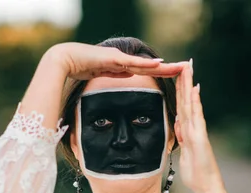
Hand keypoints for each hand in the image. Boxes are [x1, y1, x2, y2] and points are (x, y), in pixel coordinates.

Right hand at [46, 42, 185, 80]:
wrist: (64, 61)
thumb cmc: (77, 68)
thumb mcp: (100, 75)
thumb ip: (114, 75)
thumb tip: (129, 76)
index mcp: (120, 66)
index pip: (143, 70)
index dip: (159, 72)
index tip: (173, 74)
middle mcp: (122, 60)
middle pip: (150, 65)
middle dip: (168, 68)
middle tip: (186, 68)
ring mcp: (118, 58)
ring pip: (146, 64)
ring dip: (164, 66)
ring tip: (180, 67)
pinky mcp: (113, 59)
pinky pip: (133, 63)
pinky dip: (147, 64)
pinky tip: (160, 64)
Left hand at [174, 61, 225, 192]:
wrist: (205, 185)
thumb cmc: (195, 171)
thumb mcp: (183, 151)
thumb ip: (181, 137)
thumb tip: (178, 125)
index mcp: (188, 129)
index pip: (182, 105)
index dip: (179, 90)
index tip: (177, 74)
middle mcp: (194, 126)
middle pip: (188, 100)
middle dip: (185, 81)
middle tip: (185, 62)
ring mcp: (198, 130)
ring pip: (192, 104)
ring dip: (190, 86)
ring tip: (189, 68)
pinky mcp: (200, 137)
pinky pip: (197, 117)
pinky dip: (196, 103)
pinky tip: (195, 90)